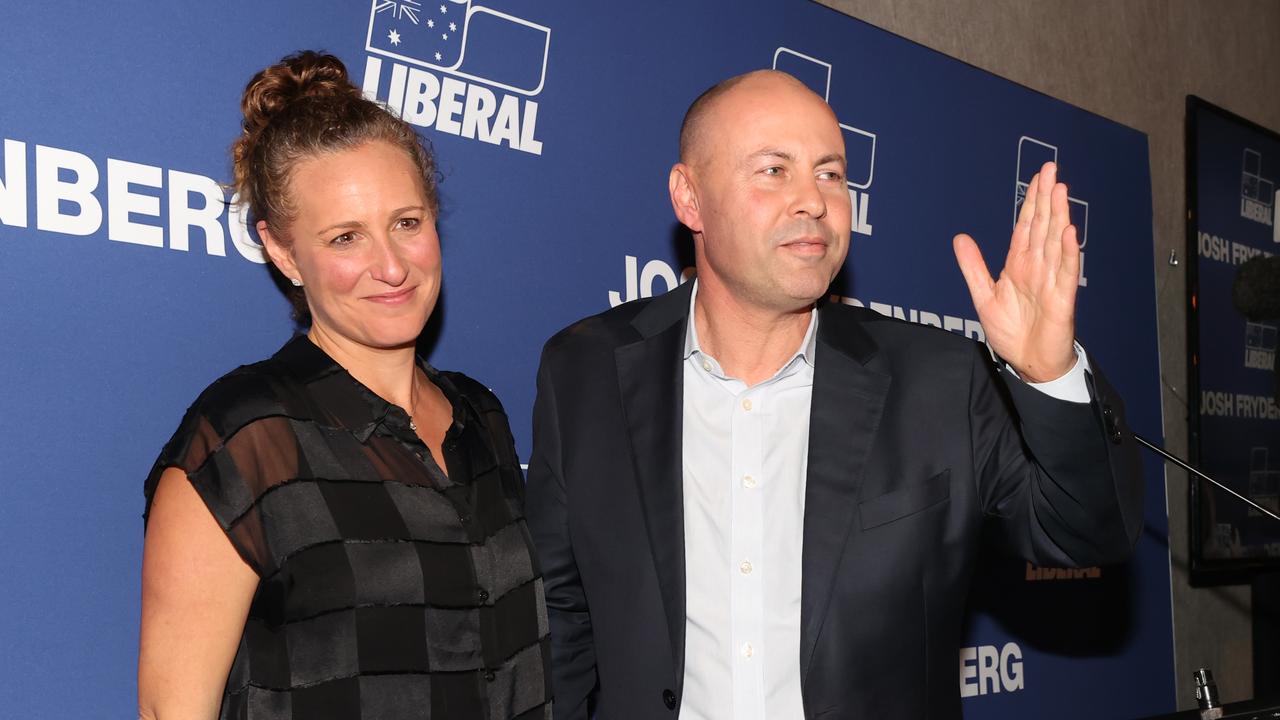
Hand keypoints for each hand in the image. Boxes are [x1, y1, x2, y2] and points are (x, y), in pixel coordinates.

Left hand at [953, 162, 1078, 382]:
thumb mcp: (984, 295)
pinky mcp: (1061, 298)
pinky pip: (1065, 271)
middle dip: (1046, 198)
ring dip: (1058, 216)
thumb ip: (973, 267)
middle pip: (1043, 226)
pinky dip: (1067, 252)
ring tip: (1059, 191)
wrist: (1028, 362)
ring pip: (1055, 242)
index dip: (1031, 202)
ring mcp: (1051, 280)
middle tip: (1051, 170)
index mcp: (1019, 264)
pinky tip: (1068, 232)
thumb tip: (960, 238)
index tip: (1037, 178)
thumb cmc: (1012, 331)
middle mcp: (1037, 267)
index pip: (1026, 226)